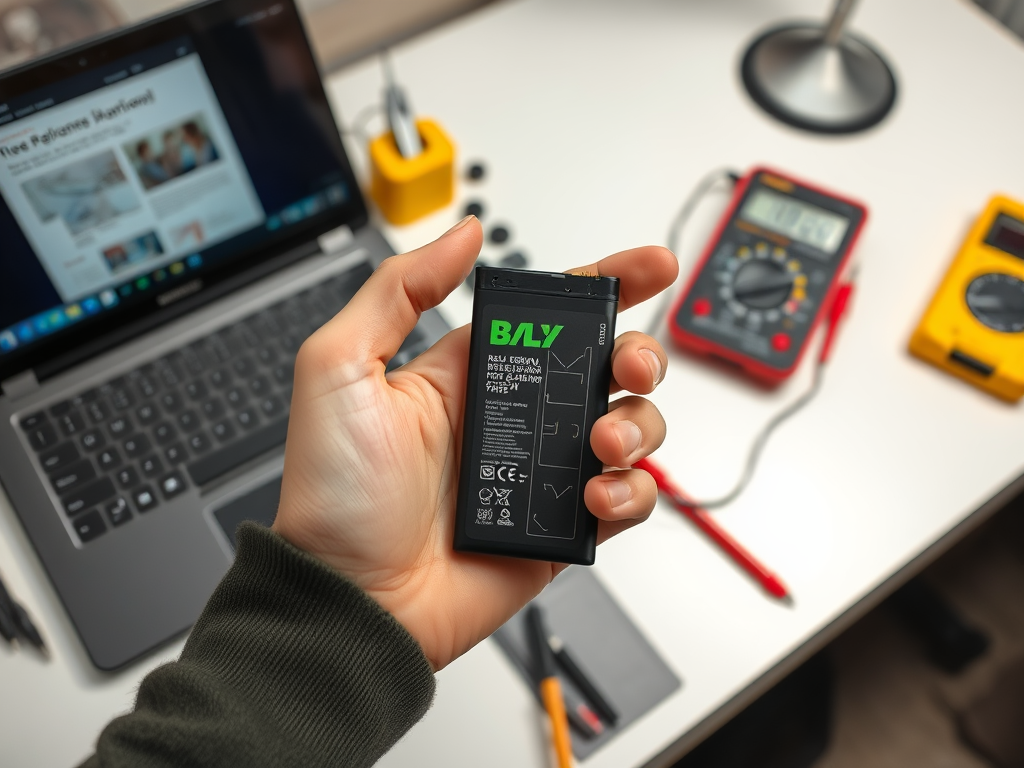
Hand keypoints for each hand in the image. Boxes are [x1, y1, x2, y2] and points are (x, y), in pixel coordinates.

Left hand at [273, 217, 676, 669]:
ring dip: (637, 425)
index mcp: (471, 373)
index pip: (551, 314)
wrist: (352, 599)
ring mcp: (541, 472)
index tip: (650, 267)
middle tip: (626, 368)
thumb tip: (459, 234)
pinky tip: (594, 495)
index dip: (605, 283)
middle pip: (605, 365)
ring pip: (629, 427)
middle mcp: (514, 417)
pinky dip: (630, 491)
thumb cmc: (334, 494)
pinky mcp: (558, 527)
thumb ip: (398, 290)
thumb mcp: (339, 368)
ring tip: (599, 444)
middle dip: (636, 354)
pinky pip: (626, 498)